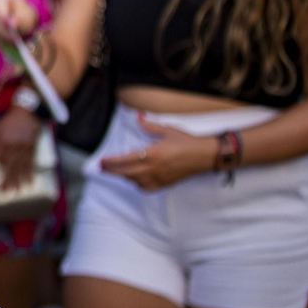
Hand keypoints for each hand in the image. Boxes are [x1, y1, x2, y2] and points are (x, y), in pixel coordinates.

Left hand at [0, 107, 41, 189]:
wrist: (28, 115)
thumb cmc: (8, 124)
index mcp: (3, 140)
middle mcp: (14, 145)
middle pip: (10, 165)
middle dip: (8, 180)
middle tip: (5, 192)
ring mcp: (24, 148)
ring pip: (21, 167)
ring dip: (19, 180)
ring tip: (16, 191)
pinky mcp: (33, 150)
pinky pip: (31, 164)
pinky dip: (30, 174)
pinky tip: (29, 183)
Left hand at [99, 115, 218, 191]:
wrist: (205, 156)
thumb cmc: (187, 142)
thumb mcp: (168, 130)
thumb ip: (150, 127)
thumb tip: (138, 119)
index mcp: (153, 154)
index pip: (126, 160)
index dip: (112, 162)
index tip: (102, 161)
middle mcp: (154, 168)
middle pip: (127, 173)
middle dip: (112, 171)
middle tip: (102, 168)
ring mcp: (160, 178)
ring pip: (136, 181)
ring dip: (124, 177)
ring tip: (116, 171)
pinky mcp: (167, 183)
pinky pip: (148, 188)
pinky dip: (138, 185)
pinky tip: (135, 180)